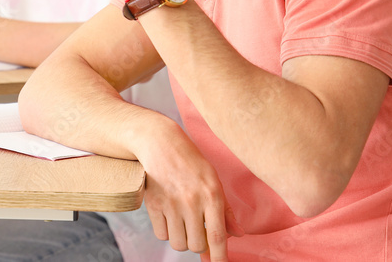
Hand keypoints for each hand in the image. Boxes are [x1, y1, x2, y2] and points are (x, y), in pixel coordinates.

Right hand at [135, 128, 242, 259]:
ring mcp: (171, 204)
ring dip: (182, 239)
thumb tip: (238, 234)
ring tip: (182, 222)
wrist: (159, 142)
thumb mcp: (213, 179)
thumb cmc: (190, 160)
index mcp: (211, 195)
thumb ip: (225, 209)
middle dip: (198, 242)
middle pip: (196, 245)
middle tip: (196, 228)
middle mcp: (192, 201)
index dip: (219, 257)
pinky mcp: (153, 204)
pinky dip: (166, 231)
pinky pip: (162, 235)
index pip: (217, 236)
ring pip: (178, 243)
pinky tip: (169, 216)